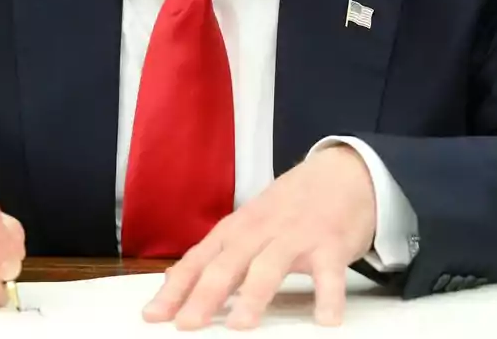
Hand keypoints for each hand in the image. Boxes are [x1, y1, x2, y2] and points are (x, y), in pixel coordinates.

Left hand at [143, 145, 375, 329]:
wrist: (342, 172)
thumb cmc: (290, 205)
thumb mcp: (247, 224)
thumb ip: (215, 254)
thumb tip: (173, 279)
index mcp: (236, 230)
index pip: (198, 261)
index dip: (175, 289)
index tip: (154, 315)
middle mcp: (260, 231)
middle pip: (227, 264)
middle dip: (204, 295)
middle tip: (187, 324)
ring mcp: (295, 236)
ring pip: (269, 266)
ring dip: (253, 295)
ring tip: (240, 325)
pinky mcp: (330, 243)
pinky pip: (329, 274)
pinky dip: (328, 296)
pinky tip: (325, 320)